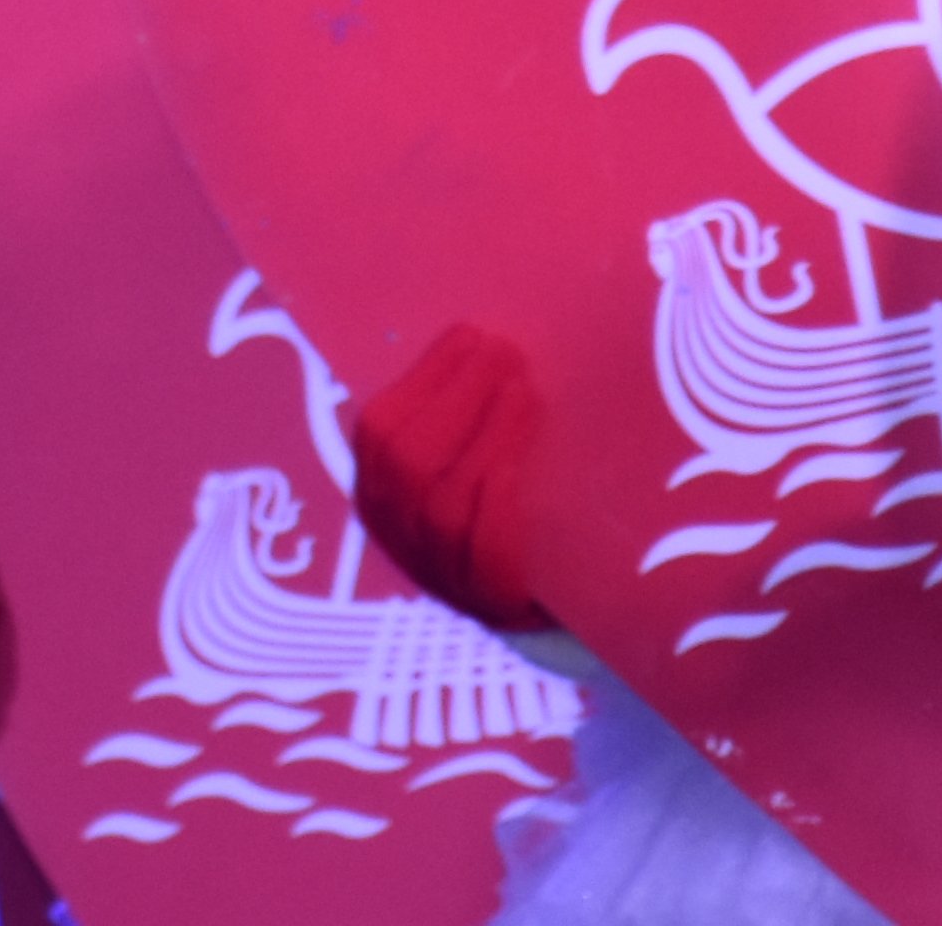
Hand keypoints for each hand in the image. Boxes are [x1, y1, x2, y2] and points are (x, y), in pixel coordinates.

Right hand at [347, 323, 555, 634]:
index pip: (379, 432)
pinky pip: (486, 557)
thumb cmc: (515, 505)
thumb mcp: (472, 456)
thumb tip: (489, 333)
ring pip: (443, 507)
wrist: (562, 596)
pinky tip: (520, 466)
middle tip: (505, 353)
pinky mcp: (496, 608)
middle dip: (456, 398)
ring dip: (484, 437)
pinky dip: (496, 506)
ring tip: (524, 390)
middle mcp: (401, 539)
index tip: (470, 334)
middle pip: (408, 465)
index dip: (424, 379)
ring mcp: (445, 580)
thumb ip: (467, 410)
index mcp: (381, 493)